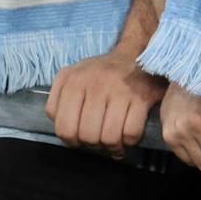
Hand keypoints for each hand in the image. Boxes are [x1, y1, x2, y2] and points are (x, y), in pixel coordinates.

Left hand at [45, 46, 164, 156]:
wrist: (137, 54)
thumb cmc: (102, 72)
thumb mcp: (73, 77)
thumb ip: (58, 101)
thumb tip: (62, 129)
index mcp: (74, 80)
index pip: (64, 128)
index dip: (72, 140)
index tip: (80, 138)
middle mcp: (96, 84)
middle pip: (88, 135)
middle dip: (93, 144)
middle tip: (98, 139)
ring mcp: (120, 90)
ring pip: (109, 138)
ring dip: (111, 145)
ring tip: (113, 140)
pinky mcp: (142, 97)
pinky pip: (131, 133)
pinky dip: (129, 140)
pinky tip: (127, 135)